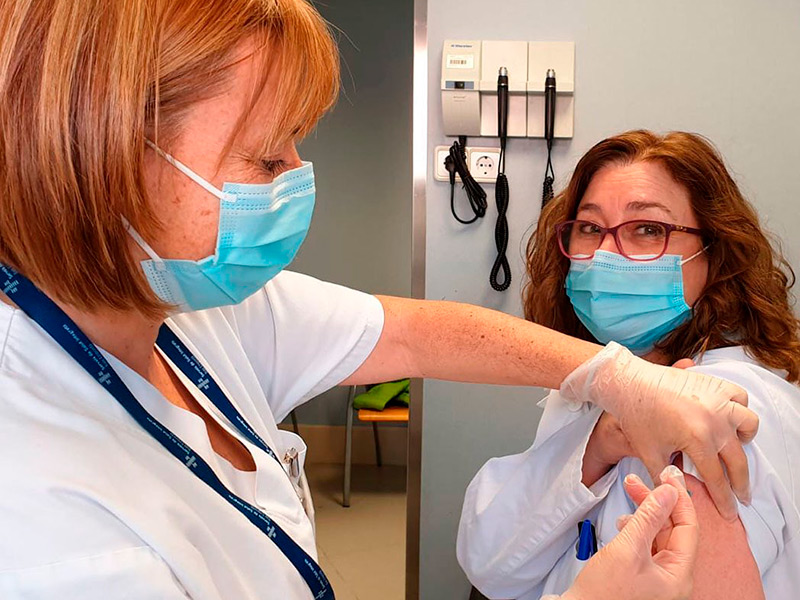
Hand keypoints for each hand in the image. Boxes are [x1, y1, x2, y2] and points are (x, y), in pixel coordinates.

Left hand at [561, 342, 757, 520]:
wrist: (630, 383)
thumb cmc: (636, 416)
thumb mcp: (648, 454)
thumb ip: (663, 479)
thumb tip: (676, 499)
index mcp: (698, 439)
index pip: (717, 478)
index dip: (724, 500)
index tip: (730, 513)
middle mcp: (715, 420)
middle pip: (738, 459)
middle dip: (741, 482)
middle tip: (742, 495)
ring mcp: (718, 400)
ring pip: (748, 424)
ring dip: (744, 439)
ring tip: (735, 447)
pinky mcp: (716, 384)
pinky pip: (739, 398)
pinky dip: (739, 408)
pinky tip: (729, 418)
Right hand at [562, 466, 698, 599]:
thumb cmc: (602, 595)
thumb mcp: (628, 548)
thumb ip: (649, 517)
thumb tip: (668, 493)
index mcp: (679, 576)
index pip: (688, 528)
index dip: (678, 499)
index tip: (668, 476)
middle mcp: (672, 578)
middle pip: (672, 529)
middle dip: (655, 502)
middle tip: (640, 480)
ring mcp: (656, 579)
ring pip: (658, 535)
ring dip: (643, 513)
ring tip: (628, 497)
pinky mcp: (640, 577)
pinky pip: (645, 546)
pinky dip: (635, 529)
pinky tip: (624, 523)